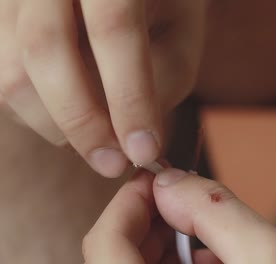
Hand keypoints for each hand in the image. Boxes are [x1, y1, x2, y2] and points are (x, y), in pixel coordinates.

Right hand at [0, 0, 205, 176]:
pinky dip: (37, 112)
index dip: (127, 97)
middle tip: (113, 164)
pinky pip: (1, 79)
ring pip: (11, 71)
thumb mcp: (181, 35)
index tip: (144, 152)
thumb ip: (164, 79)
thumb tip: (132, 142)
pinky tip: (73, 112)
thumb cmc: (162, 10)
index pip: (113, 27)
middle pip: (45, 47)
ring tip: (98, 137)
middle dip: (81, 121)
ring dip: (56, 123)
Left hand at [83, 169, 275, 262]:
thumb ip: (217, 211)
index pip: (105, 245)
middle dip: (148, 223)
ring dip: (163, 248)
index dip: (128, 203)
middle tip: (182, 204)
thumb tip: (171, 183)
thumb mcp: (271, 261)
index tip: (154, 180)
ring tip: (205, 243)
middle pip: (114, 259)